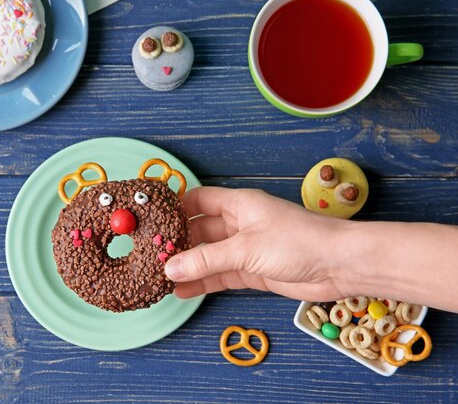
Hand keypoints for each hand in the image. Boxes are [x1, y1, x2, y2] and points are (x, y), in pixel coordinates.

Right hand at [165, 187, 349, 300]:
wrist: (339, 266)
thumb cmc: (299, 241)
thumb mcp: (246, 248)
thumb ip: (207, 259)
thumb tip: (171, 268)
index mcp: (239, 204)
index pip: (199, 200)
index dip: (176, 209)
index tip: (152, 222)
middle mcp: (240, 224)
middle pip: (200, 231)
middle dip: (178, 244)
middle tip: (151, 258)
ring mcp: (246, 249)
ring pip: (209, 256)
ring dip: (189, 267)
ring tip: (161, 278)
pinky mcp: (253, 271)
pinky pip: (221, 275)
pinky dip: (203, 283)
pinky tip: (183, 291)